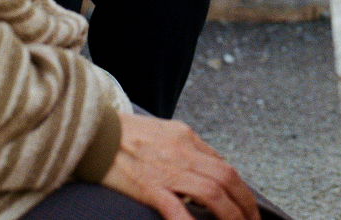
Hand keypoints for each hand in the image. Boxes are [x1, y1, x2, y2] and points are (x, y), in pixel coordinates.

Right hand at [101, 112, 257, 219]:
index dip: (241, 189)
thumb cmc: (125, 134)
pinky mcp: (149, 186)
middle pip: (226, 178)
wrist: (92, 130)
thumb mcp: (163, 132)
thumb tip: (208, 167)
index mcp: (186, 137)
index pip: (224, 165)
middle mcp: (182, 150)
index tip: (247, 208)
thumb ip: (186, 148)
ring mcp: (167, 169)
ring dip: (231, 216)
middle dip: (245, 205)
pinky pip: (177, 208)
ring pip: (212, 193)